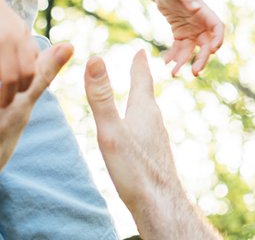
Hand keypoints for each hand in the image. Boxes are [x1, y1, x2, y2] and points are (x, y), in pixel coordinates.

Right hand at [0, 0, 38, 105]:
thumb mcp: (18, 27)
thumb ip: (27, 49)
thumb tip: (36, 72)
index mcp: (20, 37)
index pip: (30, 70)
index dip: (24, 86)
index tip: (16, 93)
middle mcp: (5, 39)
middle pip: (11, 77)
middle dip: (6, 97)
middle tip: (0, 105)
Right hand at [85, 50, 221, 239]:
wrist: (160, 204)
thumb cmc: (134, 169)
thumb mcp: (111, 130)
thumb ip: (101, 97)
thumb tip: (94, 59)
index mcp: (144, 110)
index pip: (141, 80)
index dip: (138, 64)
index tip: (140, 50)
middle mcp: (154, 121)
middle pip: (146, 94)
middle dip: (140, 80)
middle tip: (139, 66)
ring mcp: (157, 139)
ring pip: (149, 113)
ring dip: (142, 100)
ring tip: (138, 96)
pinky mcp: (156, 155)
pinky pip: (148, 130)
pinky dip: (141, 121)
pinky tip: (139, 135)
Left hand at [153, 0, 224, 76]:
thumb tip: (197, 7)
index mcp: (205, 13)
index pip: (217, 28)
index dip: (218, 39)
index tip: (213, 50)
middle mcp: (201, 25)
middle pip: (206, 45)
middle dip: (202, 59)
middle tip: (195, 72)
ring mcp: (191, 32)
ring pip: (191, 51)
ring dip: (184, 62)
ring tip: (174, 73)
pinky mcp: (181, 35)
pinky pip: (179, 49)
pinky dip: (173, 56)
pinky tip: (166, 62)